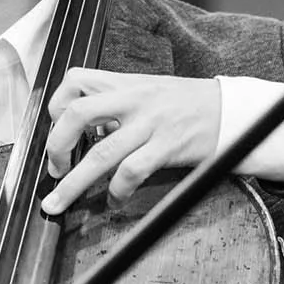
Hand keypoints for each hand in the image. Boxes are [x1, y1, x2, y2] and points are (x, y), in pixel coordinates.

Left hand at [40, 70, 221, 213]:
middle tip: (54, 169)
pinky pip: (131, 172)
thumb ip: (114, 105)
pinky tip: (114, 200)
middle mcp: (134, 100)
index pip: (75, 81)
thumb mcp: (146, 91)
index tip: (57, 133)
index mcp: (125, 84)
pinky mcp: (167, 147)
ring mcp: (150, 123)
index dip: (56, 109)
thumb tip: (81, 133)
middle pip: (77, 115)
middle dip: (55, 146)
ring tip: (58, 202)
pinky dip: (116, 191)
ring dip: (73, 183)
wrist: (229, 110)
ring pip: (101, 154)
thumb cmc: (185, 104)